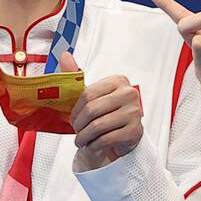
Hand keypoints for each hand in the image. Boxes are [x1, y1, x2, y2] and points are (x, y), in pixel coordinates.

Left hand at [61, 50, 142, 170]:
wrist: (124, 134)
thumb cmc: (106, 112)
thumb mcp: (91, 94)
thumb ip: (76, 75)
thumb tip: (64, 55)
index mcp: (118, 81)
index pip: (88, 94)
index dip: (75, 110)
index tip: (72, 119)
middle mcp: (129, 94)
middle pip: (92, 110)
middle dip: (79, 125)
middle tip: (76, 131)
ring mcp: (135, 113)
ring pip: (98, 126)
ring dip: (84, 137)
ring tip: (81, 140)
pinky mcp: (135, 131)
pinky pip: (106, 139)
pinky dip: (94, 145)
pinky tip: (92, 145)